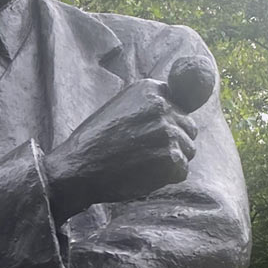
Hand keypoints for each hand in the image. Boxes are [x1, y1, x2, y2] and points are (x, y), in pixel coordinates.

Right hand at [43, 77, 197, 222]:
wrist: (78, 168)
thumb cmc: (95, 141)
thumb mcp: (120, 107)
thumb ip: (149, 105)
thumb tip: (179, 111)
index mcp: (151, 89)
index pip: (180, 107)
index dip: (167, 125)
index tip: (146, 136)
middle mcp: (163, 106)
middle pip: (189, 128)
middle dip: (174, 143)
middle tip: (145, 154)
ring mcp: (168, 131)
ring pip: (188, 150)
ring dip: (170, 161)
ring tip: (142, 164)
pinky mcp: (171, 157)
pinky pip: (182, 170)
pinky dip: (166, 178)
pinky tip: (144, 174)